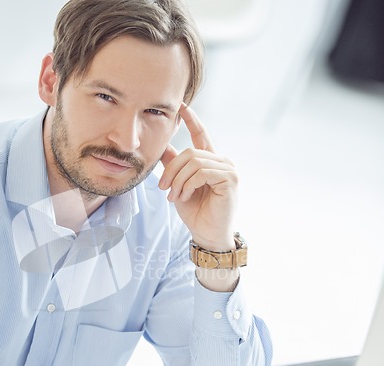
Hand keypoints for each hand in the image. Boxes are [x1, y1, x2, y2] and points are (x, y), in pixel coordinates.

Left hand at [159, 103, 237, 250]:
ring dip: (178, 181)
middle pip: (189, 153)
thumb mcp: (178, 185)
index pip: (201, 135)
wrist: (207, 233)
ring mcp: (228, 169)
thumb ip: (173, 165)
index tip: (182, 106)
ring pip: (194, 162)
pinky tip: (185, 196)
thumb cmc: (195, 212)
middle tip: (163, 188)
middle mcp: (221, 161)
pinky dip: (188, 185)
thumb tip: (162, 147)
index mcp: (210, 161)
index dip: (191, 120)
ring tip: (174, 196)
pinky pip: (202, 173)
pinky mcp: (230, 179)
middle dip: (171, 170)